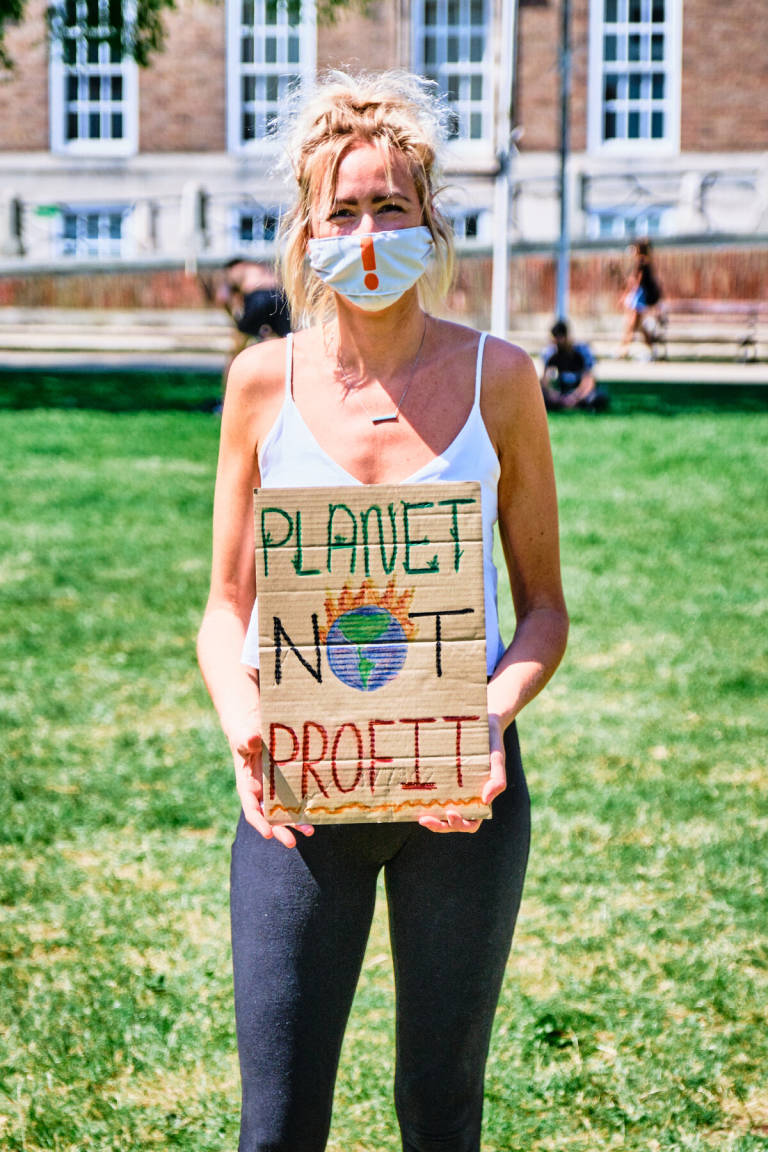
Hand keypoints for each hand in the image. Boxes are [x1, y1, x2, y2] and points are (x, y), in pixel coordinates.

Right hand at [230, 724, 313, 848]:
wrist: (255, 731)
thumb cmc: (246, 736)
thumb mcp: (244, 737)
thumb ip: (247, 740)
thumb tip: (254, 739)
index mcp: (247, 788)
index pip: (251, 810)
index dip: (259, 823)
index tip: (267, 834)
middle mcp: (261, 795)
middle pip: (269, 818)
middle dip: (280, 831)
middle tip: (291, 842)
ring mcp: (275, 792)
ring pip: (285, 813)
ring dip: (296, 824)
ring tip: (310, 832)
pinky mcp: (289, 786)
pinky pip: (297, 799)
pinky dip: (305, 807)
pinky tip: (316, 813)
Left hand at [418, 714, 506, 834]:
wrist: (483, 724)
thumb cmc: (491, 745)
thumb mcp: (497, 760)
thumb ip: (498, 780)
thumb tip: (486, 800)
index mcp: (479, 800)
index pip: (471, 823)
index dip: (460, 824)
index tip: (451, 813)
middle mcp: (464, 798)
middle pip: (451, 823)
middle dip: (440, 826)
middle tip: (426, 819)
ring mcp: (451, 790)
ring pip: (439, 814)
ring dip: (430, 819)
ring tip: (420, 816)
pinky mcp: (439, 779)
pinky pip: (430, 796)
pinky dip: (422, 801)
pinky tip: (411, 798)